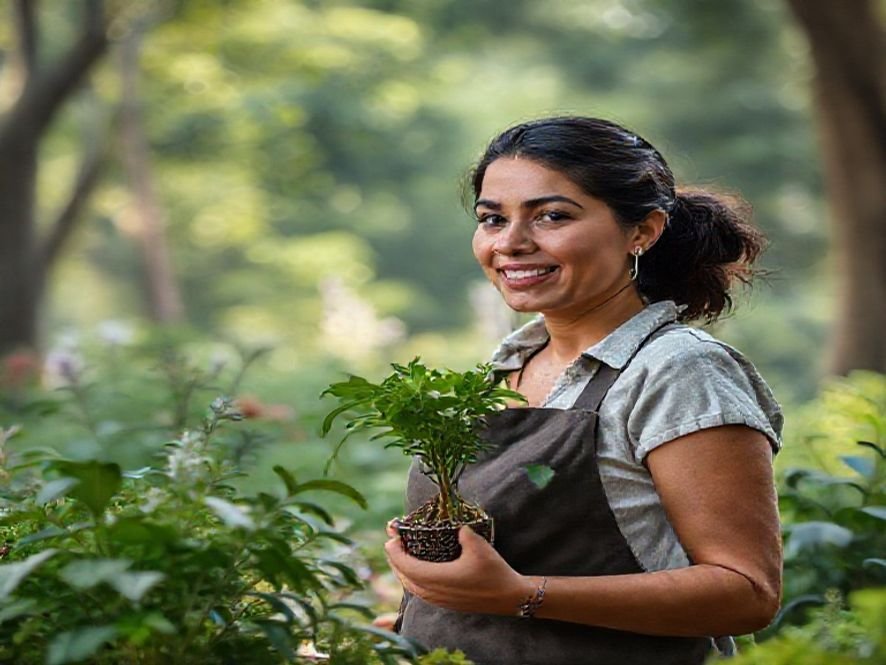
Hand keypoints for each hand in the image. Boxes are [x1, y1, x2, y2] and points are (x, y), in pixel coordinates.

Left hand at [384, 524, 534, 614]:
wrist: (509, 596)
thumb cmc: (493, 571)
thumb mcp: (478, 545)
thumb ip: (461, 532)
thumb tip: (455, 527)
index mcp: (437, 579)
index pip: (405, 566)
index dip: (394, 551)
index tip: (392, 536)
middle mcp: (433, 592)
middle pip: (403, 576)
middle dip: (394, 557)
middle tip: (393, 539)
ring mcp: (438, 600)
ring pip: (410, 586)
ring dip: (401, 569)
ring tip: (400, 552)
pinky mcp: (445, 603)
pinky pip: (419, 591)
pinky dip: (412, 578)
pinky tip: (416, 568)